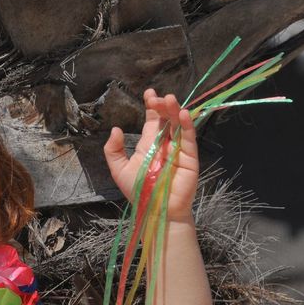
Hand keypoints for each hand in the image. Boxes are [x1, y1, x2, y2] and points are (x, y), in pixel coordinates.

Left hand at [103, 89, 198, 223]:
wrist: (156, 211)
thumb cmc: (138, 192)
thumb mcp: (119, 170)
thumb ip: (113, 151)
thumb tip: (115, 129)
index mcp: (149, 144)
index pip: (153, 121)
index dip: (152, 107)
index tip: (149, 93)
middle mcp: (165, 143)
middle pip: (166, 119)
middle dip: (162, 106)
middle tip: (157, 98)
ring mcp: (179, 149)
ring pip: (178, 124)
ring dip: (175, 111)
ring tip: (170, 99)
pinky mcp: (190, 157)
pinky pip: (189, 138)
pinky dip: (187, 125)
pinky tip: (183, 113)